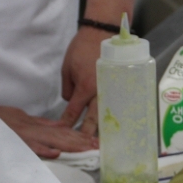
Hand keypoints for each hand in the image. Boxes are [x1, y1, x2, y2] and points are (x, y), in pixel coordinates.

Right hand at [0, 104, 96, 158]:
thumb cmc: (1, 117)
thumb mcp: (25, 118)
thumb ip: (43, 125)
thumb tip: (61, 128)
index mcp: (38, 126)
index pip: (64, 132)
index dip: (80, 137)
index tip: (95, 143)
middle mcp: (36, 131)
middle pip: (63, 137)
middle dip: (81, 143)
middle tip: (98, 148)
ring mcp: (27, 136)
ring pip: (52, 141)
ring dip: (70, 146)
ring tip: (85, 151)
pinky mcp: (17, 141)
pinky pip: (32, 147)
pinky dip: (44, 150)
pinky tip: (57, 153)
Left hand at [60, 0, 142, 134]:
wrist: (105, 32)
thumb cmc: (83, 47)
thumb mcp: (67, 66)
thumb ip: (67, 87)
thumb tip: (70, 102)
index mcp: (84, 87)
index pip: (73, 112)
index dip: (67, 124)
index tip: (62, 134)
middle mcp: (99, 92)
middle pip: (93, 121)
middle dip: (87, 136)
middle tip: (85, 150)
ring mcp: (112, 89)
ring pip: (107, 115)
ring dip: (103, 130)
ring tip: (102, 144)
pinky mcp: (120, 86)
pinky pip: (116, 104)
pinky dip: (114, 116)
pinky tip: (115, 126)